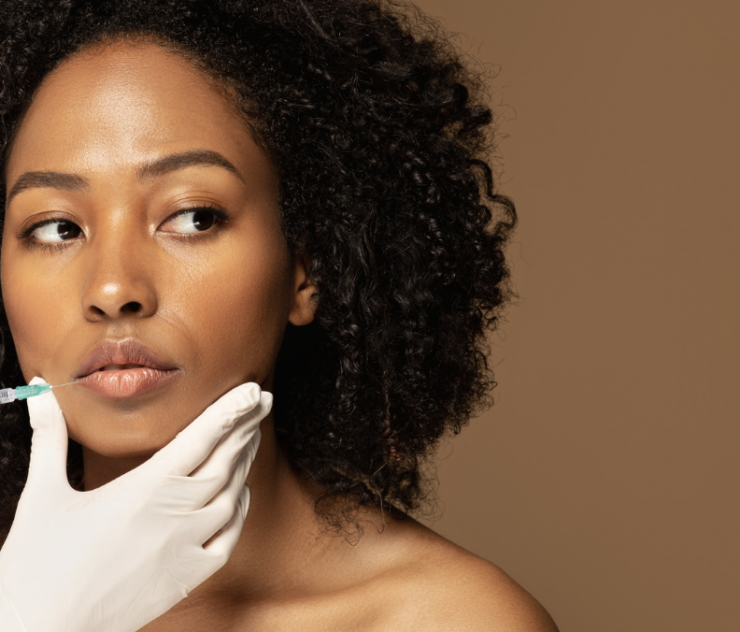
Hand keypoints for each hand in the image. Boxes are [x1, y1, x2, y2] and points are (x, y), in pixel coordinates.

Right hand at [0, 378, 269, 631]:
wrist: (41, 628)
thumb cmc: (37, 564)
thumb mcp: (43, 494)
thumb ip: (50, 440)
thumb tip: (40, 397)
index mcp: (143, 488)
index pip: (200, 437)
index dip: (230, 410)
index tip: (252, 390)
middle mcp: (173, 514)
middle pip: (224, 461)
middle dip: (246, 426)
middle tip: (262, 401)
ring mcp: (185, 547)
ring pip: (231, 496)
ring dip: (244, 463)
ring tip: (251, 437)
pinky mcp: (188, 578)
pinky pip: (229, 538)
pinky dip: (240, 511)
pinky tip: (241, 494)